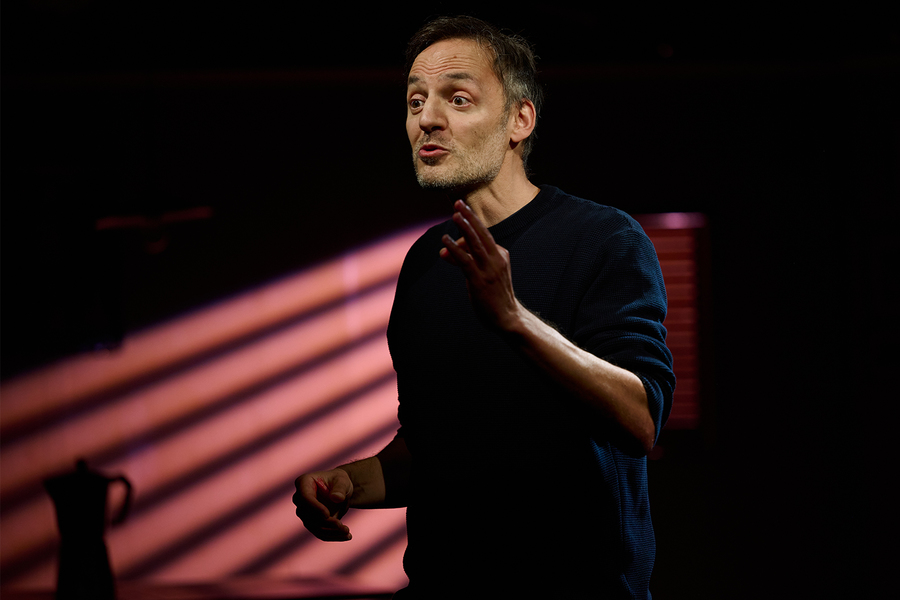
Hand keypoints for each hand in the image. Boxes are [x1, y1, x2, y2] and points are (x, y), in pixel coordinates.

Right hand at [292, 469, 352, 540]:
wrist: (340, 490)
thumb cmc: (339, 481)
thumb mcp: (342, 480)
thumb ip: (339, 488)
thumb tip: (336, 498)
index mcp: (303, 482)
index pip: (305, 497)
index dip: (315, 507)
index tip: (327, 515)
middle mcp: (300, 499)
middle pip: (308, 515)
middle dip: (326, 523)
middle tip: (344, 527)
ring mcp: (304, 512)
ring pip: (314, 527)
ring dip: (331, 532)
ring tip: (347, 532)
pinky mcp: (311, 523)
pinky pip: (319, 533)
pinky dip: (332, 536)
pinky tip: (346, 536)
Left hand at [440, 200, 520, 329]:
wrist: (507, 317)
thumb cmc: (494, 296)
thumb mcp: (482, 274)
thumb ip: (464, 261)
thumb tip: (444, 251)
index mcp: (501, 255)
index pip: (483, 236)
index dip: (469, 226)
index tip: (458, 214)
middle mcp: (497, 259)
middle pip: (482, 233)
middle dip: (470, 216)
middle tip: (458, 202)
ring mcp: (489, 269)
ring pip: (475, 243)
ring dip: (464, 228)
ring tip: (454, 214)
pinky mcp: (480, 280)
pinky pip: (465, 260)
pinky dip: (455, 249)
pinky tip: (445, 241)